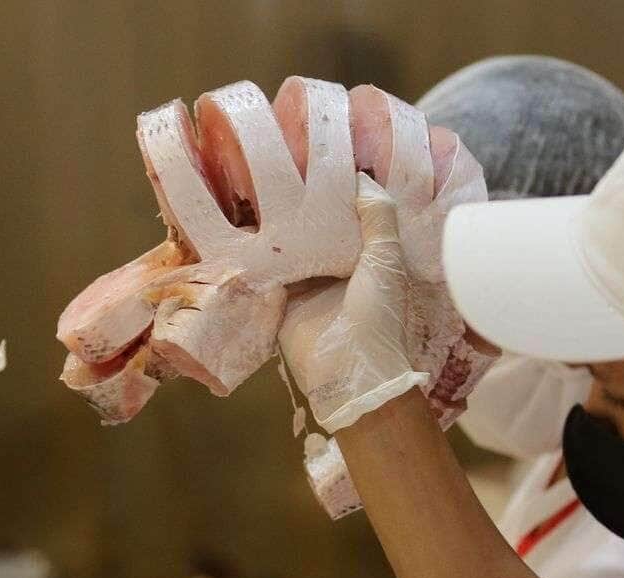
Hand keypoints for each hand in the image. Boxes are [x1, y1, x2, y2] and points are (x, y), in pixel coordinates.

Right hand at [278, 173, 428, 432]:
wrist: (350, 371)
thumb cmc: (376, 313)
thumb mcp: (385, 260)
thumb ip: (378, 219)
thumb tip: (361, 177)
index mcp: (366, 258)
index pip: (349, 218)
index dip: (336, 193)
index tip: (317, 161)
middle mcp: (336, 268)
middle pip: (316, 231)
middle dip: (300, 207)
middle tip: (275, 166)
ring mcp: (307, 285)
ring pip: (289, 248)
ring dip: (275, 227)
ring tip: (252, 187)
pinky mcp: (282, 301)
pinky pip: (267, 273)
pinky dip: (256, 255)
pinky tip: (238, 226)